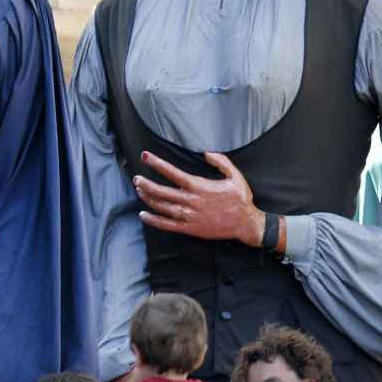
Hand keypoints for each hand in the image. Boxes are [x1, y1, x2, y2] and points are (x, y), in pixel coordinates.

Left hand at [135, 151, 266, 246]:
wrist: (245, 224)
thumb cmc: (240, 199)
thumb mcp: (235, 176)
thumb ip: (221, 162)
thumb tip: (206, 153)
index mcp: (200, 187)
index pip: (172, 173)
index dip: (157, 163)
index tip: (145, 156)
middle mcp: (191, 201)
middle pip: (162, 191)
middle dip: (146, 184)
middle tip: (136, 178)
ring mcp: (189, 216)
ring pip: (162, 207)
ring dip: (148, 198)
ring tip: (139, 190)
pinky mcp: (189, 229)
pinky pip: (167, 225)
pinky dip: (153, 220)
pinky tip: (143, 215)